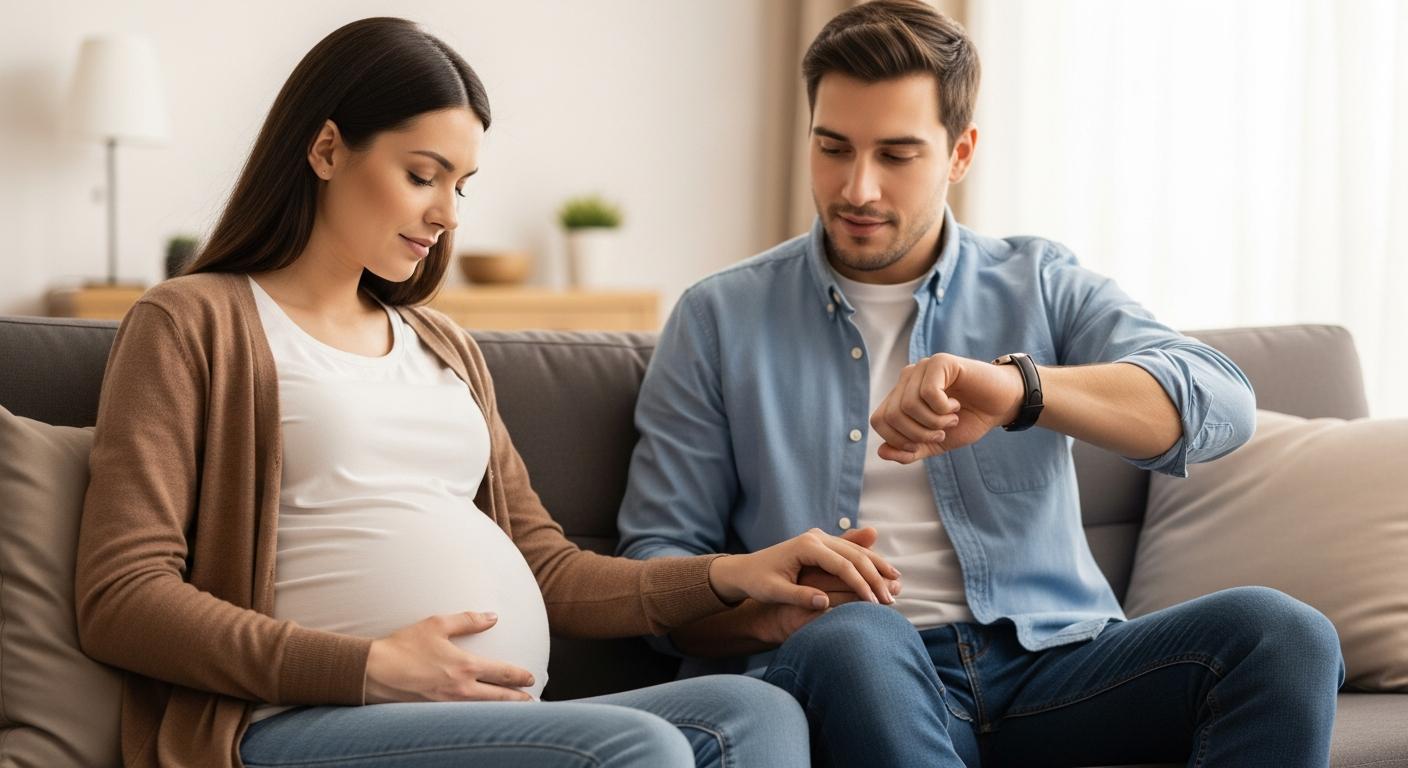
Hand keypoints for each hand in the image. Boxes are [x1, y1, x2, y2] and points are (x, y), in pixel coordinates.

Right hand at [363, 612, 535, 703]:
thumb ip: (468, 620)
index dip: (520, 676)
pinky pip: (464, 717)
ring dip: (501, 711)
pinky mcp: (435, 713)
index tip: (531, 678)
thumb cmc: (404, 646)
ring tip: (513, 712)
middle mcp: (461, 689)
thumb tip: (493, 617)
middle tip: (532, 701)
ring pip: (484, 710)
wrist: (374, 672)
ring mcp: (448, 705)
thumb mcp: (436, 624)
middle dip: (518, 700)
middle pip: (499, 698)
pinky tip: (481, 715)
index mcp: (465, 666)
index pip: (502, 673)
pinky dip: (479, 716)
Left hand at [754, 528, 900, 644]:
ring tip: (897, 583)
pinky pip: (851, 551)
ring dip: (878, 567)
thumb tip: (825, 604)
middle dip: (876, 576)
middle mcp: (816, 537)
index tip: (874, 603)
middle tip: (891, 598)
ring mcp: (820, 538)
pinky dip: (869, 562)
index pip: (842, 565)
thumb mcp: (774, 592)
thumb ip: (799, 596)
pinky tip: (884, 573)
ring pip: (856, 550)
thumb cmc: (757, 582)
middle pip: (854, 554)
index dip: (860, 584)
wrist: (744, 569)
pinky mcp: (823, 544)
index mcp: (805, 546)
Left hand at [870, 352, 1025, 463]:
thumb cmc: (969, 420)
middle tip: (941, 432)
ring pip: (908, 405)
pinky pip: (928, 392)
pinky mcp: (940, 362)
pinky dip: (943, 409)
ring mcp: (922, 368)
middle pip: (891, 415)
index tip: (922, 444)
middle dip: (917, 434)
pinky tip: (956, 405)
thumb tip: (882, 452)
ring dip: (934, 422)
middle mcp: (907, 379)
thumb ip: (909, 451)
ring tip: (951, 419)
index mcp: (901, 395)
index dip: (898, 440)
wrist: (1001, 405)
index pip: (879, 420)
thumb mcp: (936, 443)